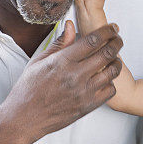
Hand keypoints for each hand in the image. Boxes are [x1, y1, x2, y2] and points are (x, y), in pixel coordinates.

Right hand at [1, 20, 122, 141]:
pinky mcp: (88, 106)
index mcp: (62, 61)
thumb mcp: (39, 61)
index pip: (92, 40)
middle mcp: (75, 75)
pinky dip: (111, 82)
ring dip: (116, 62)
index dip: (107, 31)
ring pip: (112, 72)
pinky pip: (110, 90)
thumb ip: (59, 43)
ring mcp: (84, 92)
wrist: (25, 118)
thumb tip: (71, 25)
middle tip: (118, 39)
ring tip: (113, 58)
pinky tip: (105, 78)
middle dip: (117, 43)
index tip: (113, 28)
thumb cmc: (29, 89)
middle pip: (107, 53)